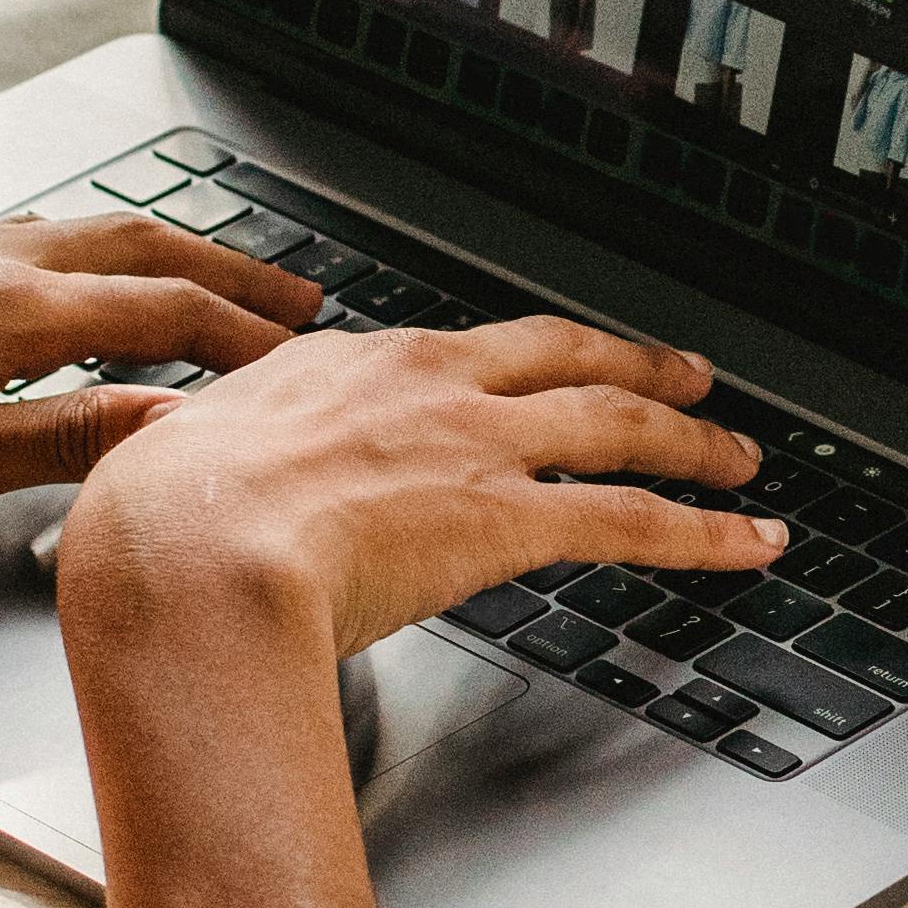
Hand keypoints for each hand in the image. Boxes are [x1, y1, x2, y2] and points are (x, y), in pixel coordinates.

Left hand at [0, 198, 319, 546]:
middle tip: (296, 299)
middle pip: (130, 248)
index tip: (310, 362)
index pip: (163, 314)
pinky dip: (25, 239)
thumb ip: (55, 441)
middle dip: (224, 272)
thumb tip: (174, 426)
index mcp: (0, 312)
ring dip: (142, 251)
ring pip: (61, 233)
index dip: (247, 340)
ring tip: (188, 271)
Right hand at [50, 316, 784, 665]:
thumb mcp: (180, 459)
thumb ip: (215, 462)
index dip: (519, 362)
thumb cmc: (159, 525)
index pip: (460, 352)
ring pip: (621, 427)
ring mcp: (476, 445)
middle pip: (565, 358)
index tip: (543, 369)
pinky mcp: (512, 517)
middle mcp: (428, 386)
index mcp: (346, 364)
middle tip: (685, 377)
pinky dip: (707, 531)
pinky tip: (748, 541)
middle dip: (636, 367)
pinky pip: (637, 520)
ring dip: (694, 444)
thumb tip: (185, 486)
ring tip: (740, 459)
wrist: (186, 556)